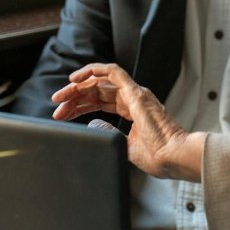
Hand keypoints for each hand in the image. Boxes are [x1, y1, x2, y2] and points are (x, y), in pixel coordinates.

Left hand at [51, 63, 204, 181]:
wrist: (172, 158)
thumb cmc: (157, 156)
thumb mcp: (124, 145)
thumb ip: (108, 132)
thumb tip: (92, 123)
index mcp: (133, 110)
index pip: (100, 102)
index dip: (80, 106)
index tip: (62, 114)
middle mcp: (133, 99)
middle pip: (97, 91)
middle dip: (74, 97)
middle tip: (56, 106)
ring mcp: (135, 94)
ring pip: (101, 81)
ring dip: (78, 87)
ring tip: (60, 96)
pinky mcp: (136, 93)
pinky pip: (114, 72)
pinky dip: (94, 70)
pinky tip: (77, 78)